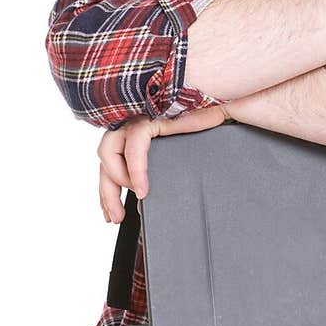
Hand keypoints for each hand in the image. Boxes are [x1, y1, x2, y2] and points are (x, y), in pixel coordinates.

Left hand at [98, 104, 231, 222]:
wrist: (220, 108)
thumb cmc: (201, 127)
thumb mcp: (172, 158)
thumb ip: (157, 173)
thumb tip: (146, 200)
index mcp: (134, 135)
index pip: (109, 163)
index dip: (107, 191)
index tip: (113, 214)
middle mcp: (131, 125)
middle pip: (104, 159)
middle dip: (107, 193)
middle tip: (116, 217)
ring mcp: (139, 119)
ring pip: (109, 151)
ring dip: (118, 180)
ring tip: (135, 198)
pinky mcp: (151, 117)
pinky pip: (134, 145)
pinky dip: (135, 169)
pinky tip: (142, 189)